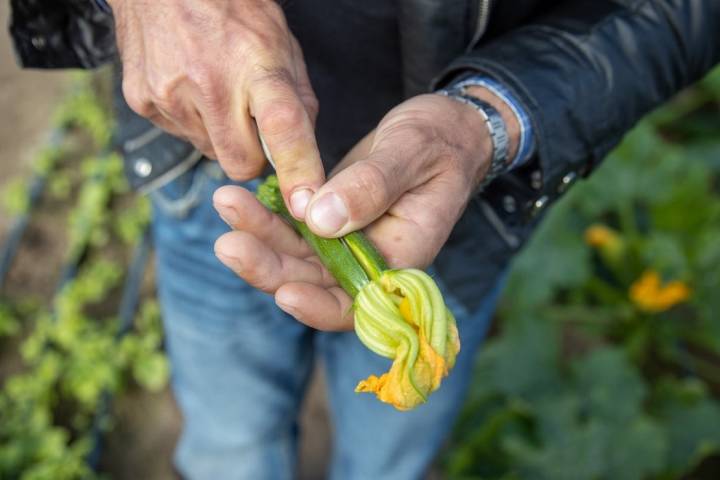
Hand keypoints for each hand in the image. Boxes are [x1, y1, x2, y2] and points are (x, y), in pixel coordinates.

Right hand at [109, 0, 322, 217]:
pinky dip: (192, 121)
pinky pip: (181, 135)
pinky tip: (189, 86)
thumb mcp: (281, 43)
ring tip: (215, 88)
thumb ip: (297, 100)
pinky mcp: (141, 101)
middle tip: (251, 121)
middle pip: (240, 165)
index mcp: (255, 63)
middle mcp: (208, 82)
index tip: (306, 202)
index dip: (297, 168)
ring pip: (210, 152)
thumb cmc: (233, 10)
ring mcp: (169, 95)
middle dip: (251, 155)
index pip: (282, 125)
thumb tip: (302, 156)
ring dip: (220, 134)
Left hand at [213, 92, 519, 329]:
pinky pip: (293, 230)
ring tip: (227, 204)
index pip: (359, 303)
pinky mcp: (331, 220)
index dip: (320, 305)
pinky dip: (265, 216)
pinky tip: (238, 198)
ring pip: (296, 256)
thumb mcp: (412, 153)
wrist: (444, 129)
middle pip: (314, 283)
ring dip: (259, 238)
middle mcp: (372, 260)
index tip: (284, 292)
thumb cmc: (441, 140)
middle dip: (270, 267)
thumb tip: (322, 220)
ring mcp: (349, 242)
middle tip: (229, 243)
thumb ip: (372, 186)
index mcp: (403, 256)